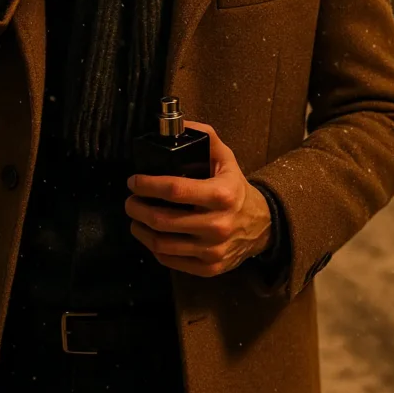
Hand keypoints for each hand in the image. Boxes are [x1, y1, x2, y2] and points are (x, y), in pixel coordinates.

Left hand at [125, 121, 272, 276]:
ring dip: (140, 229)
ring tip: (135, 218)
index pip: (174, 189)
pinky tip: (151, 235)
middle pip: (162, 220)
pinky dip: (154, 248)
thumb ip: (206, 137)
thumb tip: (180, 125)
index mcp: (222, 195)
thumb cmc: (236, 189)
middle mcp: (218, 225)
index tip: (133, 181)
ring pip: (161, 244)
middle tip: (130, 200)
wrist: (263, 226)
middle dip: (137, 208)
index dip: (147, 184)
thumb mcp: (226, 159)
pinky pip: (170, 261)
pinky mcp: (209, 268)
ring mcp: (213, 250)